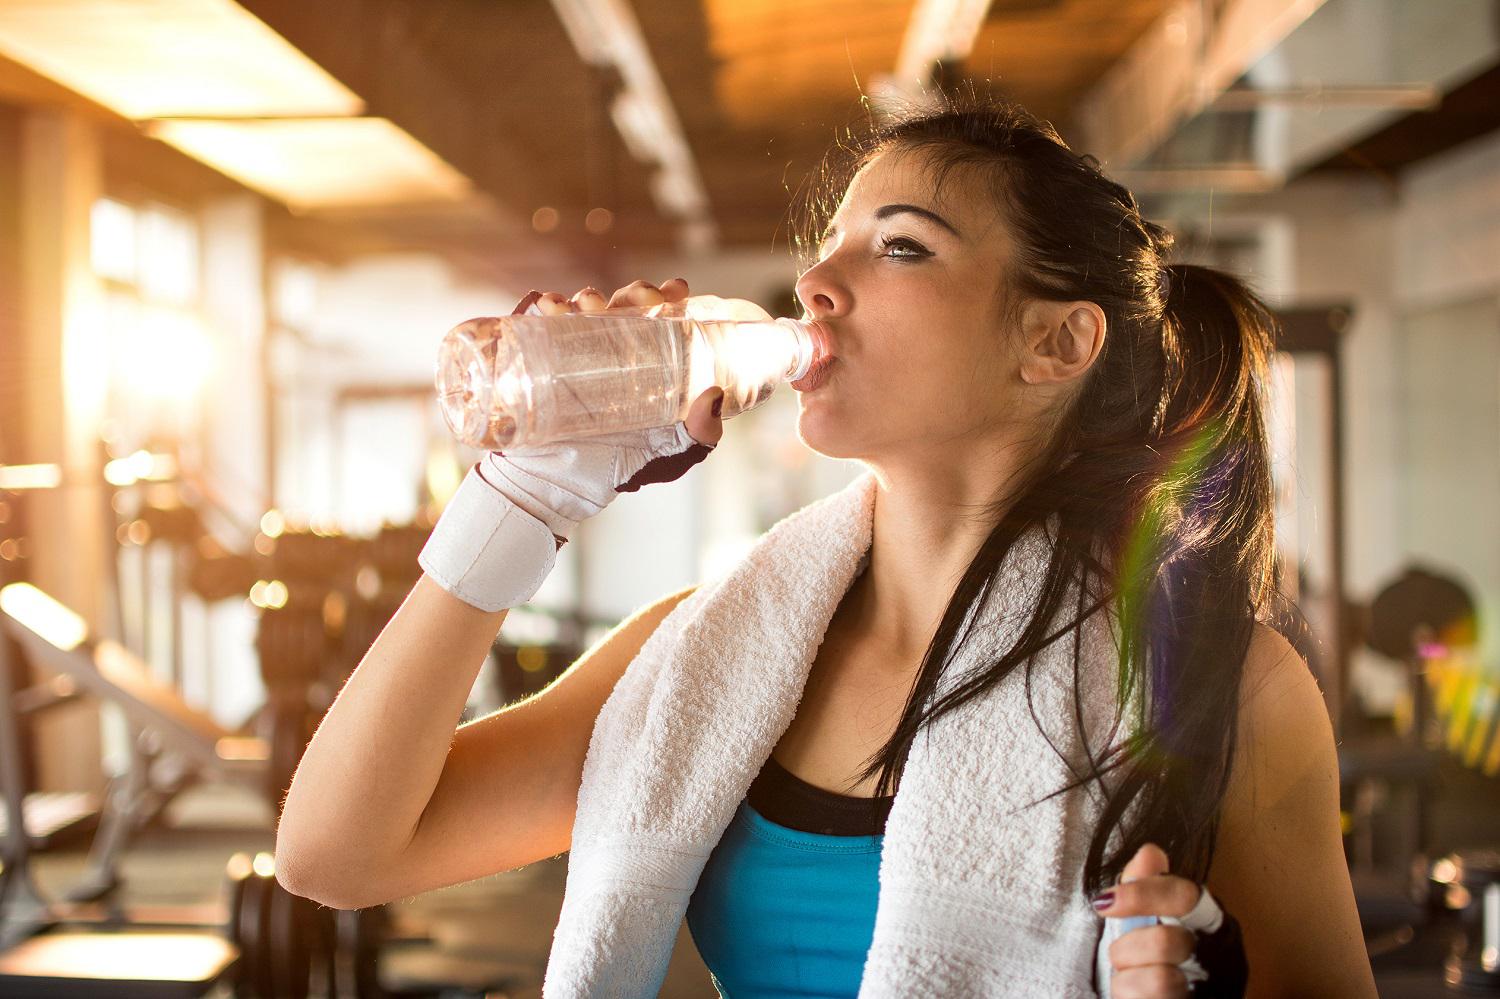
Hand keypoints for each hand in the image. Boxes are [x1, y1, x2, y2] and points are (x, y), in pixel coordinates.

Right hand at [484, 278, 726, 542]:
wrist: (556, 488)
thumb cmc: (614, 469)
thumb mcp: (668, 456)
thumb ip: (700, 436)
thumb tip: (714, 396)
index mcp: (639, 360)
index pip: (656, 316)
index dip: (667, 296)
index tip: (678, 291)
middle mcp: (605, 348)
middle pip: (622, 304)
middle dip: (633, 293)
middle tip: (642, 301)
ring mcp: (567, 350)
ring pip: (579, 307)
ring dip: (586, 296)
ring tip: (588, 305)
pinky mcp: (532, 357)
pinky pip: (532, 318)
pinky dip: (540, 303)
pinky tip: (547, 303)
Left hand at [1092, 843, 1203, 997]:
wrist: (1177, 996)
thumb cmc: (1161, 957)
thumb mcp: (1152, 918)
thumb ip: (1148, 886)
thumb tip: (1150, 852)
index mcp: (1212, 921)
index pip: (1183, 896)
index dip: (1141, 894)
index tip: (1104, 902)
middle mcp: (1222, 956)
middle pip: (1166, 942)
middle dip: (1129, 949)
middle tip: (1122, 956)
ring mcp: (1212, 988)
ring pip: (1161, 981)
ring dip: (1130, 980)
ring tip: (1132, 979)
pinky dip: (1133, 998)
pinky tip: (1138, 995)